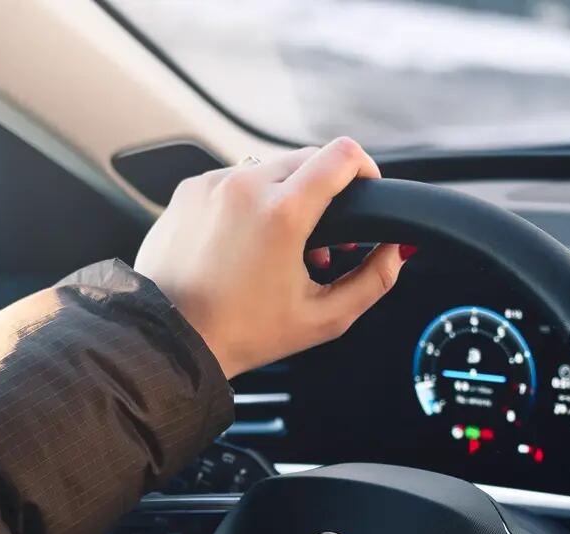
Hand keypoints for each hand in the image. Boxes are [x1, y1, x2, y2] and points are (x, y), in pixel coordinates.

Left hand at [134, 138, 411, 377]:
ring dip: (286, 195)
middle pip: (308, 158)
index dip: (366, 168)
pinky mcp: (189, 190)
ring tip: (282, 246)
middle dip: (326, 190)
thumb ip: (374, 280)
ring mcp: (212, 184)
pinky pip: (233, 181)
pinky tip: (246, 244)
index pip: (342, 155)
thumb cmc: (243, 334)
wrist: (171, 341)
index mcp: (283, 213)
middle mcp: (245, 186)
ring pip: (269, 168)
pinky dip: (249, 203)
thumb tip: (398, 251)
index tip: (366, 190)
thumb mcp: (324, 318)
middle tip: (324, 240)